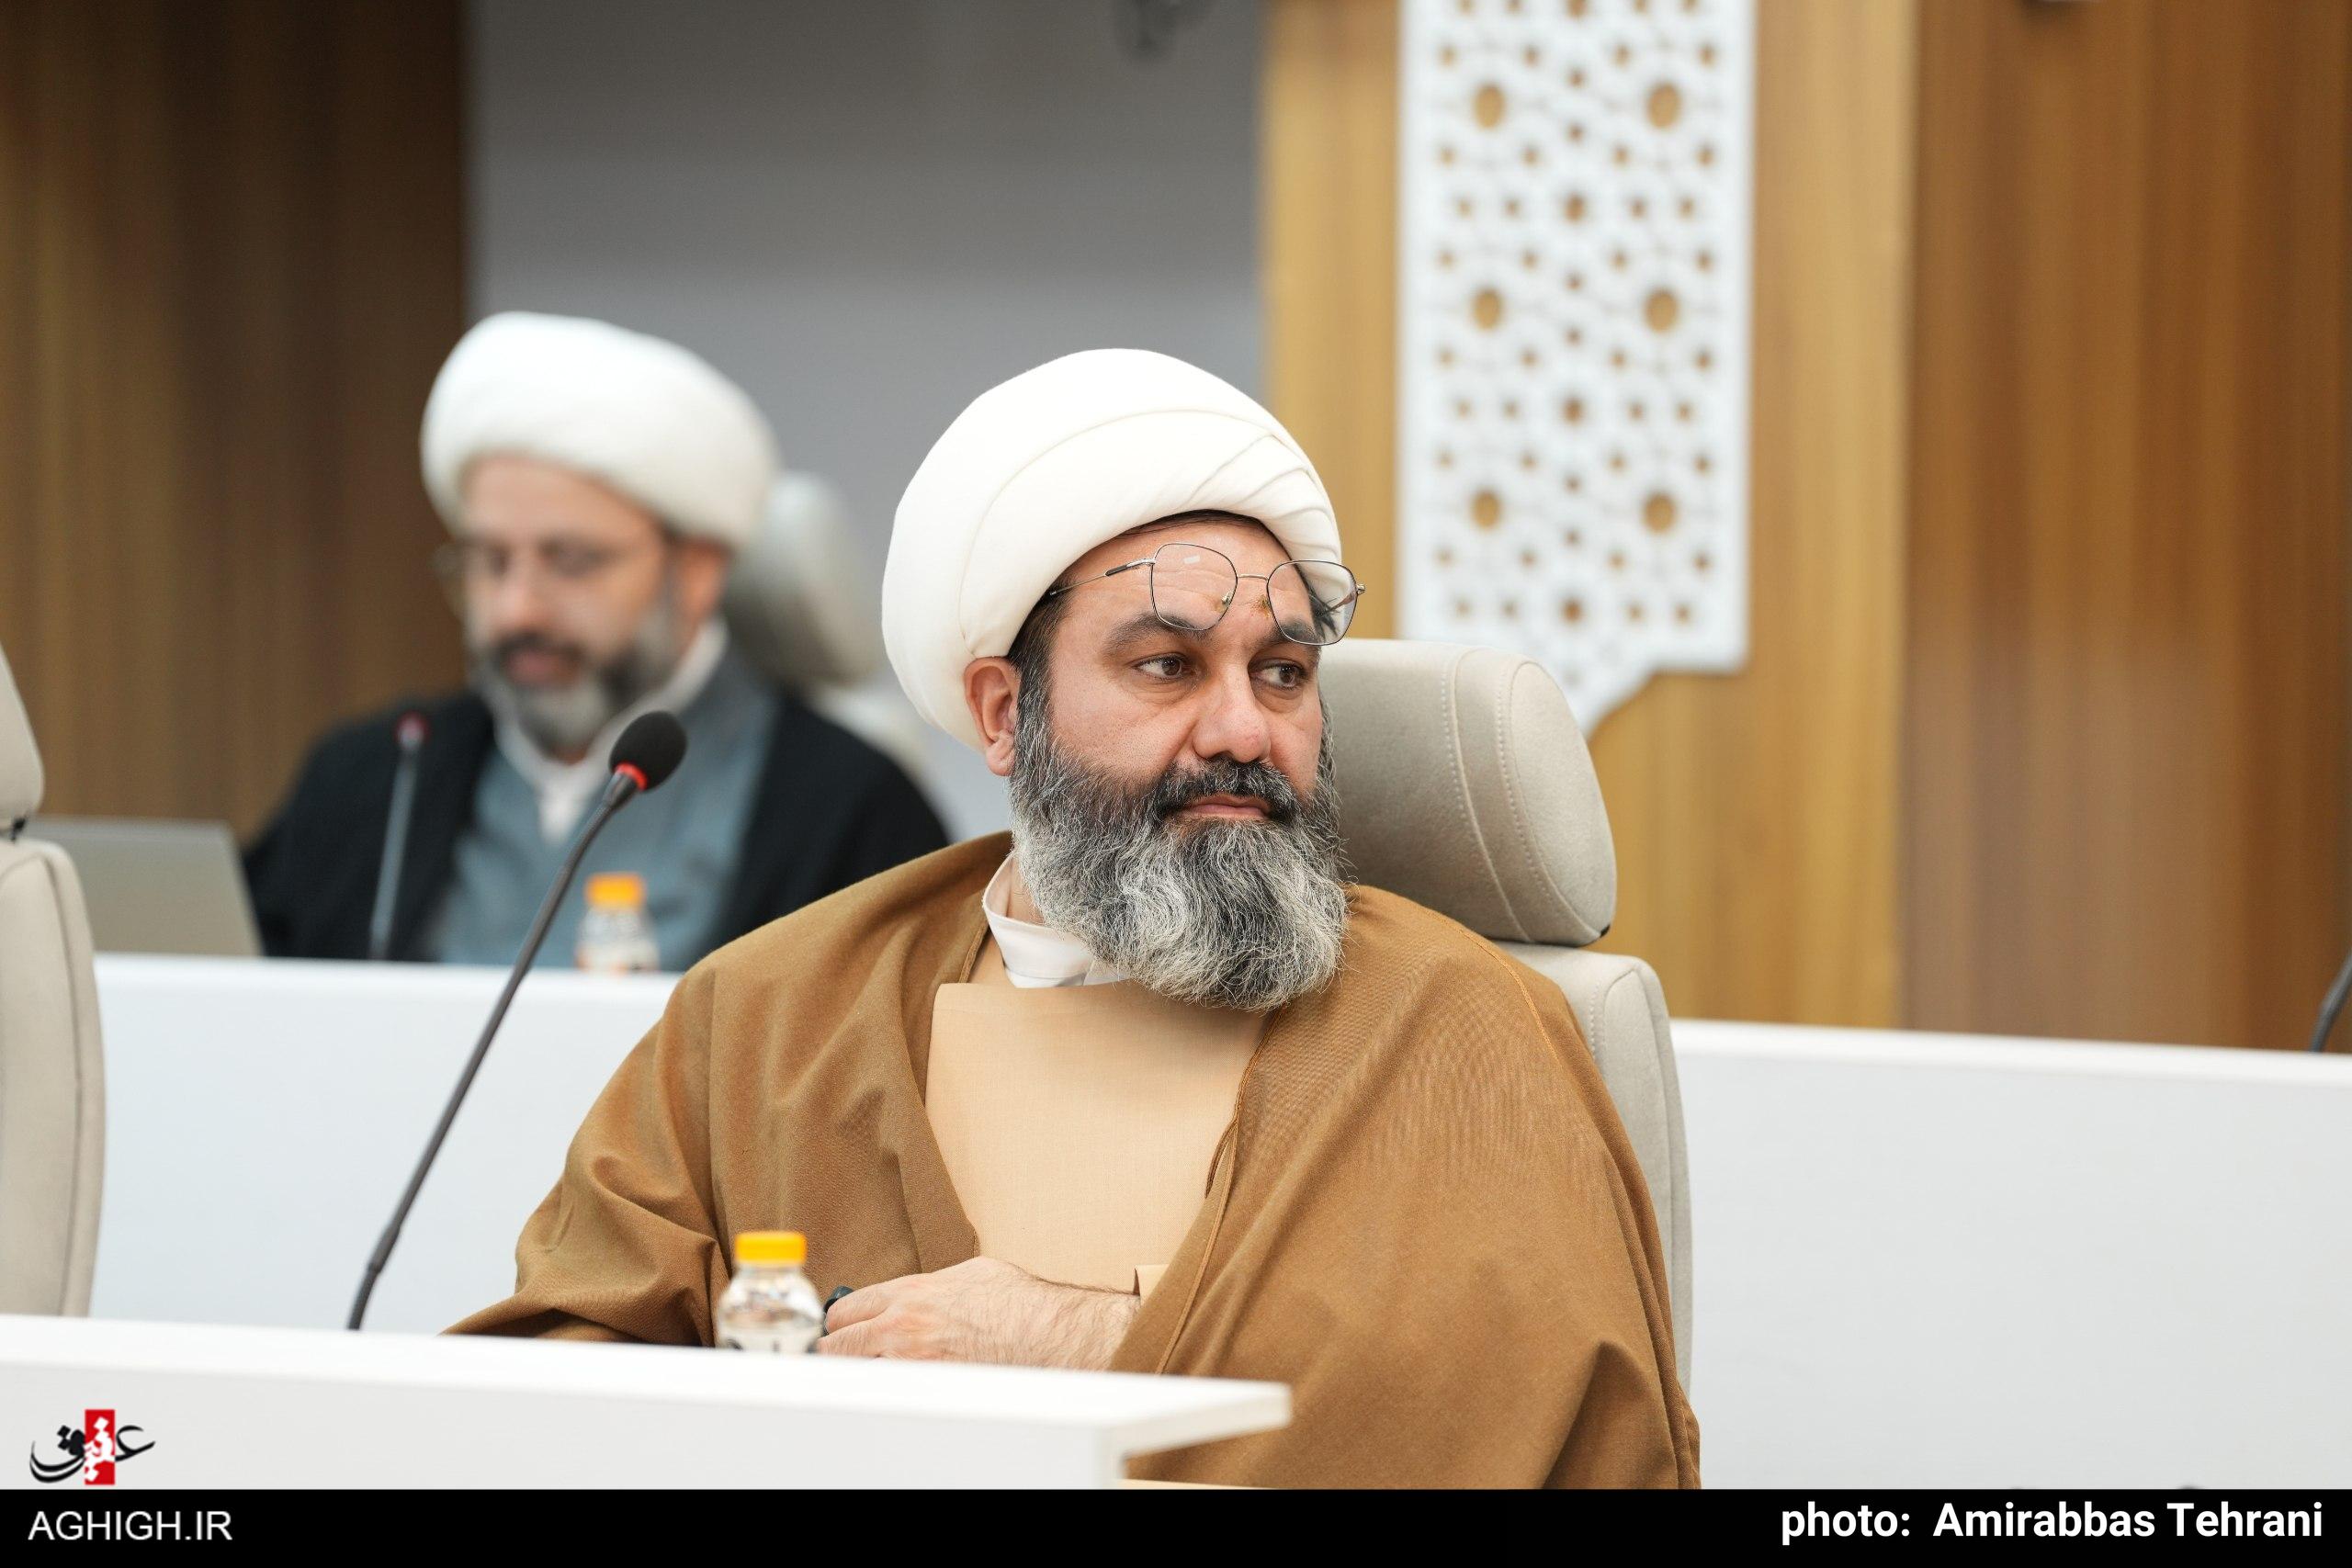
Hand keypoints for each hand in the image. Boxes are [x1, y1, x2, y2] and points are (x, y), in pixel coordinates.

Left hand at [815, 1256, 1139, 1369]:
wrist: (1045, 1333)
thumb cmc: (1017, 1303)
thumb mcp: (968, 1273)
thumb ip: (932, 1285)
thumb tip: (920, 1293)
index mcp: (909, 1293)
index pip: (846, 1309)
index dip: (840, 1321)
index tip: (841, 1328)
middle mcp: (901, 1327)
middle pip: (837, 1345)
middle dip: (836, 1350)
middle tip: (843, 1356)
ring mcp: (912, 1363)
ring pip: (857, 1375)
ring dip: (859, 1374)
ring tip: (869, 1375)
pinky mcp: (929, 1390)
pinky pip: (891, 1395)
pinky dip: (889, 1394)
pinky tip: (900, 1390)